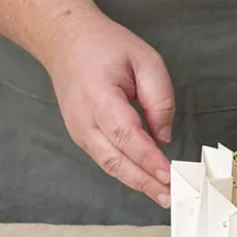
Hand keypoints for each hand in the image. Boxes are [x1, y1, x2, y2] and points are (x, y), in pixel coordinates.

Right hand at [44, 12, 174, 207]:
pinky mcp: (83, 135)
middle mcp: (84, 120)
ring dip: (137, 183)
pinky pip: (107, 158)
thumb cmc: (105, 46)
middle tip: (171, 196)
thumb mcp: (145, 59)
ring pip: (110, 165)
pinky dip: (127, 172)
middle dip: (145, 182)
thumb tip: (164, 137)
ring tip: (163, 195)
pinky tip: (146, 179)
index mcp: (100, 97)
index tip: (169, 175)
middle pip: (116, 161)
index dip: (149, 159)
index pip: (127, 136)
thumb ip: (159, 97)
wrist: (65, 40)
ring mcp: (79, 130)